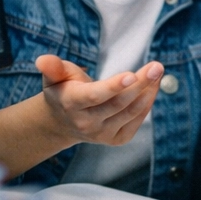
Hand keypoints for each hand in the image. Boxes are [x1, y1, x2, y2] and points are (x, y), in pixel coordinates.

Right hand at [36, 55, 161, 146]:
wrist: (63, 121)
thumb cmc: (63, 90)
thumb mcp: (55, 77)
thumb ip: (52, 68)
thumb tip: (42, 60)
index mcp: (71, 103)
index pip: (94, 96)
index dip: (113, 86)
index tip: (132, 74)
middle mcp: (86, 122)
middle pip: (118, 103)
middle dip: (140, 84)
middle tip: (157, 66)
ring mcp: (101, 134)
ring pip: (130, 112)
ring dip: (148, 91)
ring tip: (158, 72)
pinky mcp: (115, 139)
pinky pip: (136, 121)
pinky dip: (147, 103)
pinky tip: (152, 87)